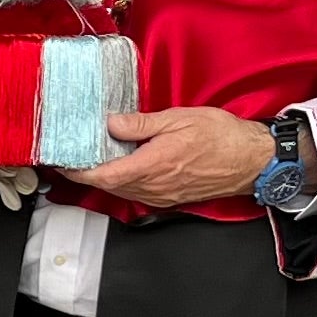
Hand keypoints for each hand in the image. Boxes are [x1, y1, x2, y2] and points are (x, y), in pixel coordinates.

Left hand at [73, 106, 273, 208]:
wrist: (253, 161)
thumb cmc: (222, 137)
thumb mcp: (178, 119)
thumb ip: (141, 124)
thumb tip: (112, 124)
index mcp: (152, 166)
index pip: (103, 175)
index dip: (78, 171)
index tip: (62, 162)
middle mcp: (154, 187)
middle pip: (108, 185)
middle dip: (86, 173)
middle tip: (71, 156)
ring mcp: (162, 196)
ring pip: (122, 190)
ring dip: (105, 177)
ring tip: (91, 158)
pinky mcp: (171, 198)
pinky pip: (138, 192)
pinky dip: (124, 180)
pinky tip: (122, 165)